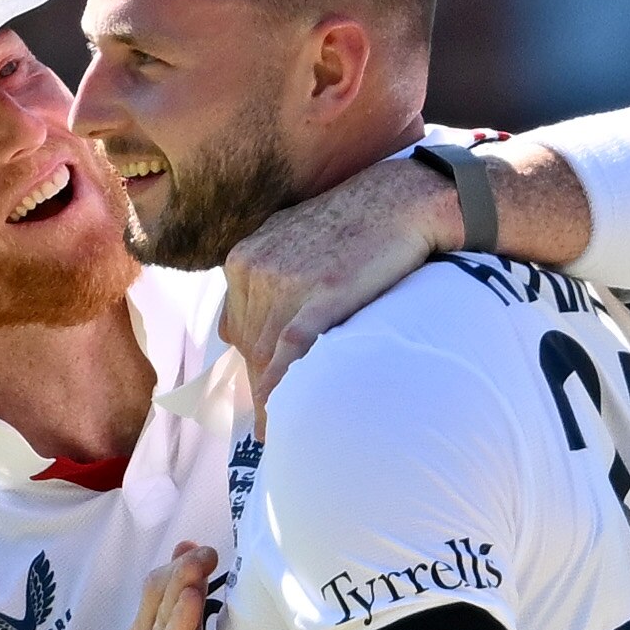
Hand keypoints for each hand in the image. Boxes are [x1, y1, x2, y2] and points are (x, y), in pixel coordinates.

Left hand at [221, 155, 462, 406]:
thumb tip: (231, 330)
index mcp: (242, 260)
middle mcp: (254, 270)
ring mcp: (285, 282)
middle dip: (260, 384)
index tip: (263, 391)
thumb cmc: (349, 222)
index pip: (236, 328)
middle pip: (249, 346)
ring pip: (265, 354)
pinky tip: (277, 416)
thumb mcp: (286, 237)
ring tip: (278, 429)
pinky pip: (289, 350)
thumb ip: (257, 277)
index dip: (251, 365)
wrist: (398, 200)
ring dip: (271, 396)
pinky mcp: (320, 295)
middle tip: (274, 420)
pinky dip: (280, 387)